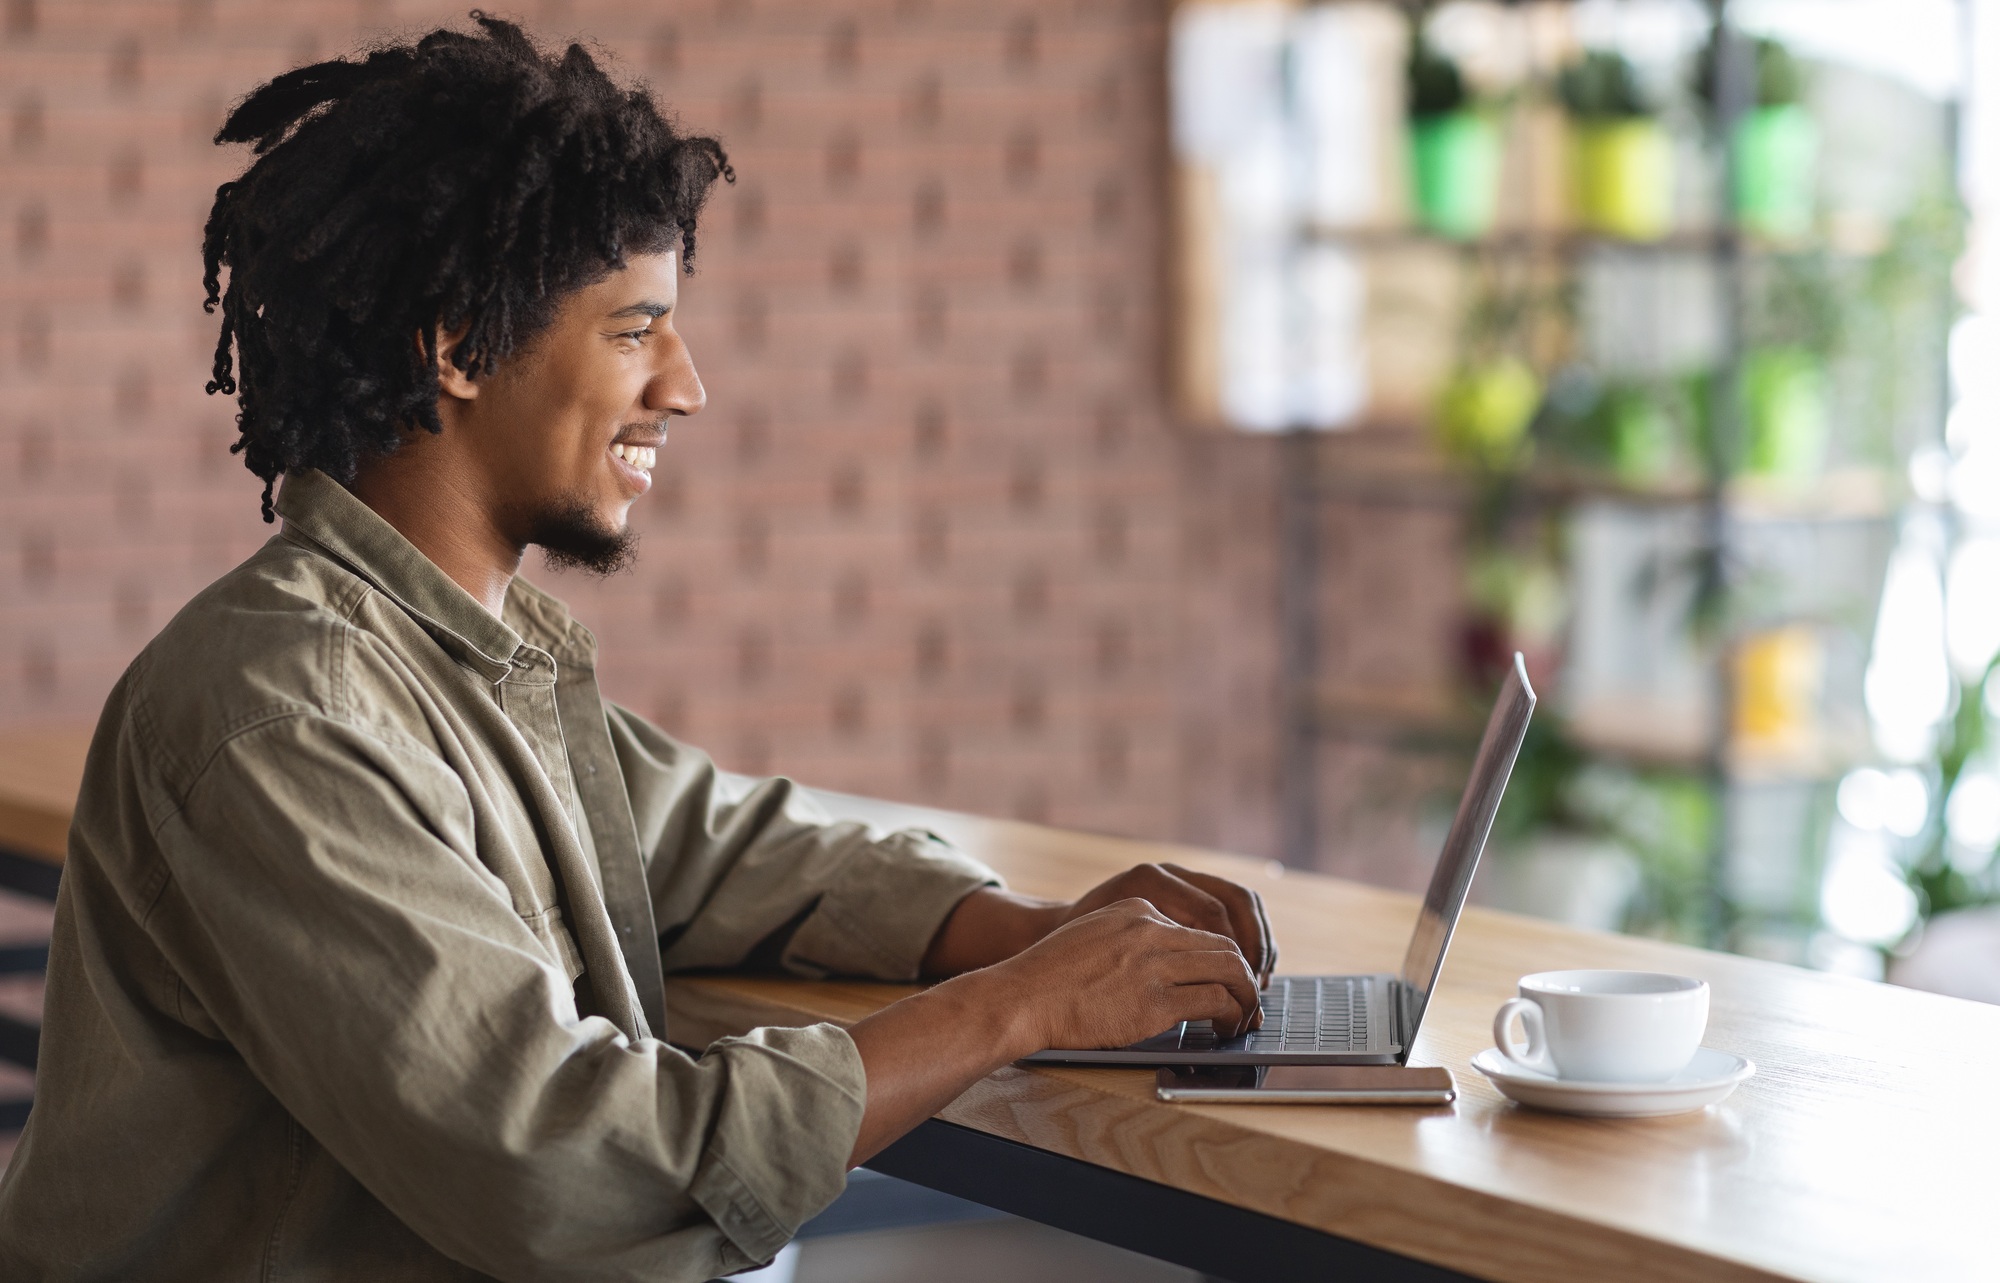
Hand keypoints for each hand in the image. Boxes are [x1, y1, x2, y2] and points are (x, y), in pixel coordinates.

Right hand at [921, 864, 1277, 983]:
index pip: (1198, 927)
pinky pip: (1215, 1001)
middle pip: (1224, 943)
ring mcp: (1154, 963)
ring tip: (1245, 1017)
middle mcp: (1151, 929)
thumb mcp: (1092, 936)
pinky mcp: (1156, 1000)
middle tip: (1250, 1000)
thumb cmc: (1047, 978)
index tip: (1227, 978)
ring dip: (1245, 996)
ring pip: (1229, 969)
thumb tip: (1159, 965)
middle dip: (1245, 974)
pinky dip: (1232, 1014)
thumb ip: (1127, 940)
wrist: (1021, 997)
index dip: (1222, 955)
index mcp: (1137, 909)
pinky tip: (1228, 1028)